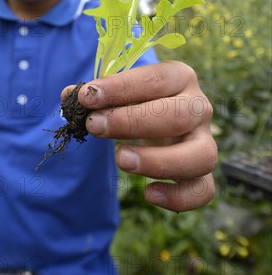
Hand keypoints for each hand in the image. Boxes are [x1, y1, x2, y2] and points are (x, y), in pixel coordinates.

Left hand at [63, 61, 216, 211]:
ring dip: (159, 161)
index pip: (156, 79)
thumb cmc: (135, 101)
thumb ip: (94, 94)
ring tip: (120, 159)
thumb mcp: (117, 92)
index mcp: (180, 77)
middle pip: (180, 114)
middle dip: (132, 121)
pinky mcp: (202, 173)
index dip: (120, 88)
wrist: (157, 123)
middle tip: (94, 126)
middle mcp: (199, 107)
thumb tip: (68, 97)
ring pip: (202, 155)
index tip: (86, 97)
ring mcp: (205, 141)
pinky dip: (179, 196)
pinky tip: (148, 193)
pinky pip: (203, 190)